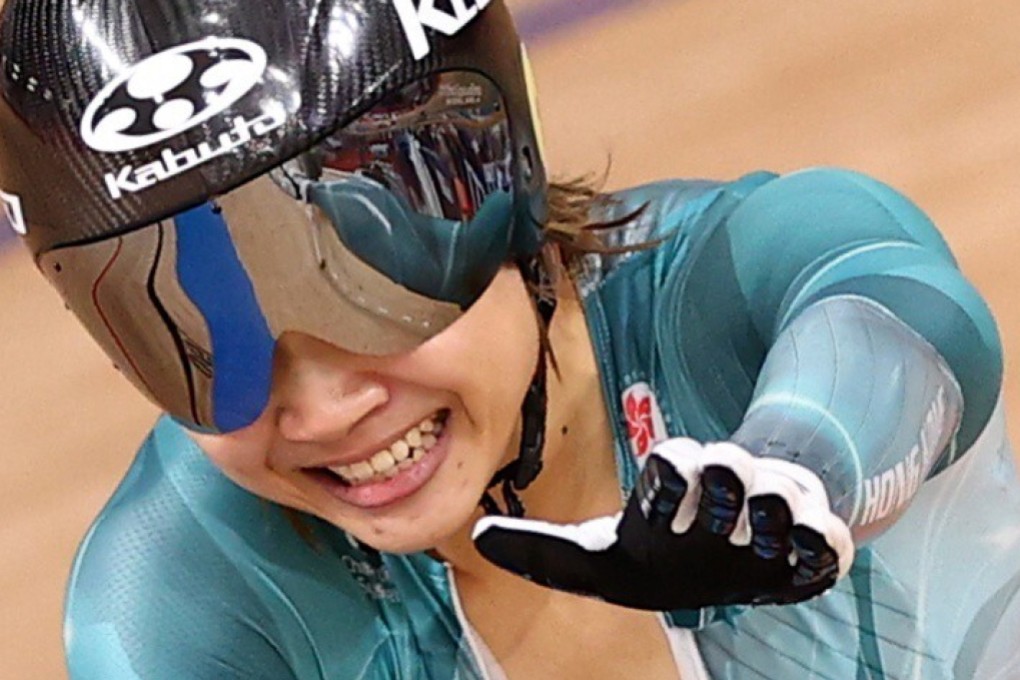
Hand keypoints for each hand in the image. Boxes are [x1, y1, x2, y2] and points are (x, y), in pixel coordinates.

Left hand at [472, 439, 853, 609]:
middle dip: (720, 485)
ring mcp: (769, 511)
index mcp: (670, 488)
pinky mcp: (811, 543)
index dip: (667, 478)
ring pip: (779, 494)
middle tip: (711, 521)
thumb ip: (541, 552)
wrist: (732, 555)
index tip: (653, 517)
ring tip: (751, 545)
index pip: (670, 461)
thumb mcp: (599, 560)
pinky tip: (799, 563)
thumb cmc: (658, 553)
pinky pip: (828, 540)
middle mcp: (720, 489)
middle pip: (726, 465)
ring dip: (768, 515)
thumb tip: (476, 533)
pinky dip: (819, 549)